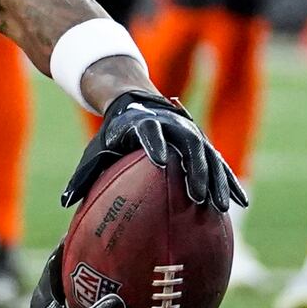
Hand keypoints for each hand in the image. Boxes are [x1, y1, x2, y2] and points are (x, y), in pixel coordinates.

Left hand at [62, 90, 245, 212]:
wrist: (135, 101)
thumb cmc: (112, 133)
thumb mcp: (96, 150)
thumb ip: (82, 175)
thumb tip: (65, 203)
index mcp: (143, 124)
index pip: (150, 134)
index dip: (155, 145)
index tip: (158, 162)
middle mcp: (172, 126)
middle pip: (189, 148)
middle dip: (194, 172)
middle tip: (196, 197)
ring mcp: (191, 134)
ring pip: (209, 158)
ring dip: (217, 181)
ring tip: (221, 206)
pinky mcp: (202, 144)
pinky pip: (220, 165)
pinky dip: (230, 181)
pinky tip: (241, 201)